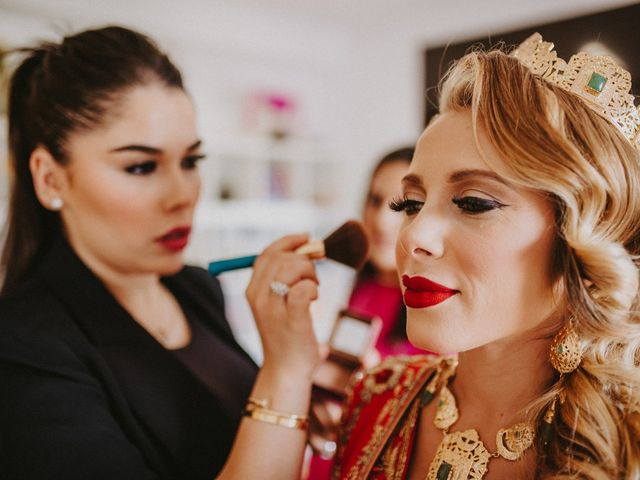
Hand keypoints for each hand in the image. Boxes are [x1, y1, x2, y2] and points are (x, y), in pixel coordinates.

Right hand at [246, 234, 321, 381]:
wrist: (286, 370)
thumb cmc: (286, 335)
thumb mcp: (277, 304)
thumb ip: (284, 279)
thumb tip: (307, 247)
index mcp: (252, 291)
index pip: (267, 254)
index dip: (288, 241)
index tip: (306, 238)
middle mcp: (259, 297)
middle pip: (280, 258)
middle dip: (304, 259)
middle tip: (314, 276)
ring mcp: (274, 309)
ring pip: (292, 269)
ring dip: (310, 273)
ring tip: (314, 290)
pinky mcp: (293, 320)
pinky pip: (303, 290)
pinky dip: (312, 288)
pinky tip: (314, 298)